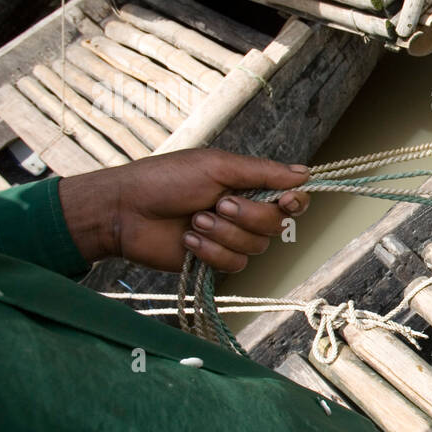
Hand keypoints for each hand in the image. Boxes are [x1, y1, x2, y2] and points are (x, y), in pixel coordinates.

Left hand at [57, 149, 311, 272]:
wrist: (125, 211)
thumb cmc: (166, 179)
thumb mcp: (217, 167)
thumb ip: (262, 172)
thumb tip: (305, 173)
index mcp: (248, 186)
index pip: (291, 199)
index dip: (294, 203)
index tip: (285, 201)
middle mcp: (245, 213)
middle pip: (277, 225)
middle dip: (248, 216)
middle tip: (217, 203)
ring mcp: (230, 238)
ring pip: (255, 247)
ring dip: (223, 233)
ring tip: (194, 220)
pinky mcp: (214, 261)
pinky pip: (234, 264)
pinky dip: (210, 251)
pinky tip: (188, 239)